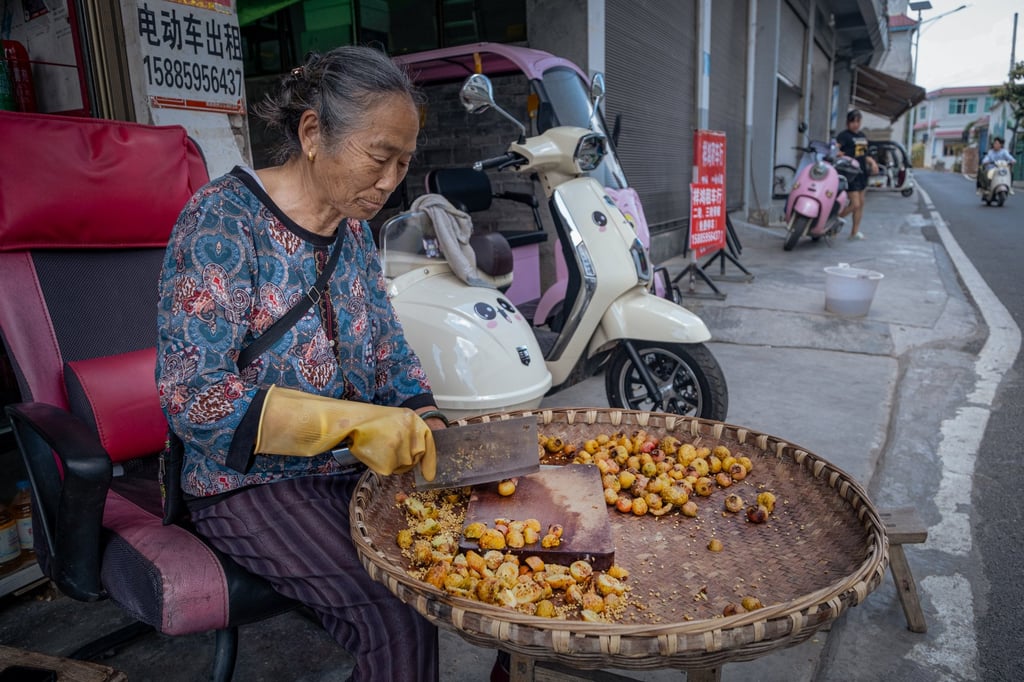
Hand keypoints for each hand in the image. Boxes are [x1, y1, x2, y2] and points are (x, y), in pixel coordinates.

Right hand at [255, 386, 437, 479]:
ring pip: (402, 466)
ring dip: (390, 462)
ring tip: (376, 447)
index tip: (429, 475)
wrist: (347, 422)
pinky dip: (379, 465)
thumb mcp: (394, 421)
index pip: (429, 443)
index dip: (430, 461)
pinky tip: (371, 452)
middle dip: (404, 460)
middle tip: (386, 450)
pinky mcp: (390, 459)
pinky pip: (388, 470)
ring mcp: (401, 446)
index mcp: (413, 419)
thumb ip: (408, 435)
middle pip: (415, 458)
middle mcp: (410, 431)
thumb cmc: (368, 421)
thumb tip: (417, 457)